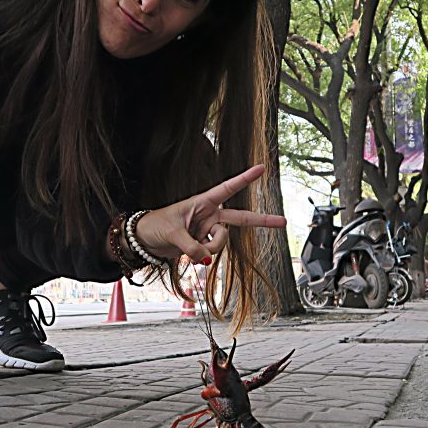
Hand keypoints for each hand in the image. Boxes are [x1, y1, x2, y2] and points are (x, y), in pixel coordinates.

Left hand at [135, 164, 286, 263]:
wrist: (144, 240)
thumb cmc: (154, 226)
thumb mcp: (172, 233)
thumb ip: (191, 246)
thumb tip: (204, 258)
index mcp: (202, 202)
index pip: (227, 188)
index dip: (244, 179)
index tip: (261, 168)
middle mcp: (208, 215)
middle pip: (240, 218)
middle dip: (262, 221)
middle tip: (283, 222)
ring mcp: (207, 230)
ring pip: (221, 242)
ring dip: (210, 249)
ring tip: (191, 250)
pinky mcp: (203, 243)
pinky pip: (211, 252)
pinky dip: (203, 257)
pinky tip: (190, 255)